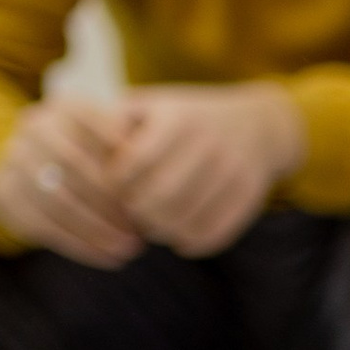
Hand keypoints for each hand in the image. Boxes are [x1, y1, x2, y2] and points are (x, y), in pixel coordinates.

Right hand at [0, 96, 141, 266]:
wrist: (32, 167)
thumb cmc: (92, 155)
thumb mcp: (112, 142)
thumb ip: (132, 151)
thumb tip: (157, 178)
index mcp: (65, 107)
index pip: (96, 126)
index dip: (125, 155)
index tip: (155, 182)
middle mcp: (35, 128)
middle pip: (75, 166)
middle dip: (113, 201)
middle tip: (144, 227)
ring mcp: (15, 160)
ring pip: (58, 200)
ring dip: (98, 229)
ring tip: (130, 247)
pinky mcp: (5, 195)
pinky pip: (44, 226)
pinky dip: (80, 245)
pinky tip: (108, 257)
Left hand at [109, 84, 305, 256]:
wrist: (257, 126)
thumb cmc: (187, 119)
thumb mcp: (151, 106)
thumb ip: (115, 125)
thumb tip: (91, 161)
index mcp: (178, 119)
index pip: (133, 163)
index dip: (116, 184)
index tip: (113, 188)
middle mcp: (208, 143)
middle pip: (159, 197)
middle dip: (136, 213)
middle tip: (131, 213)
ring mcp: (232, 171)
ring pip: (185, 221)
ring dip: (162, 232)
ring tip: (153, 226)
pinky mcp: (249, 196)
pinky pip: (214, 233)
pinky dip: (191, 243)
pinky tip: (179, 237)